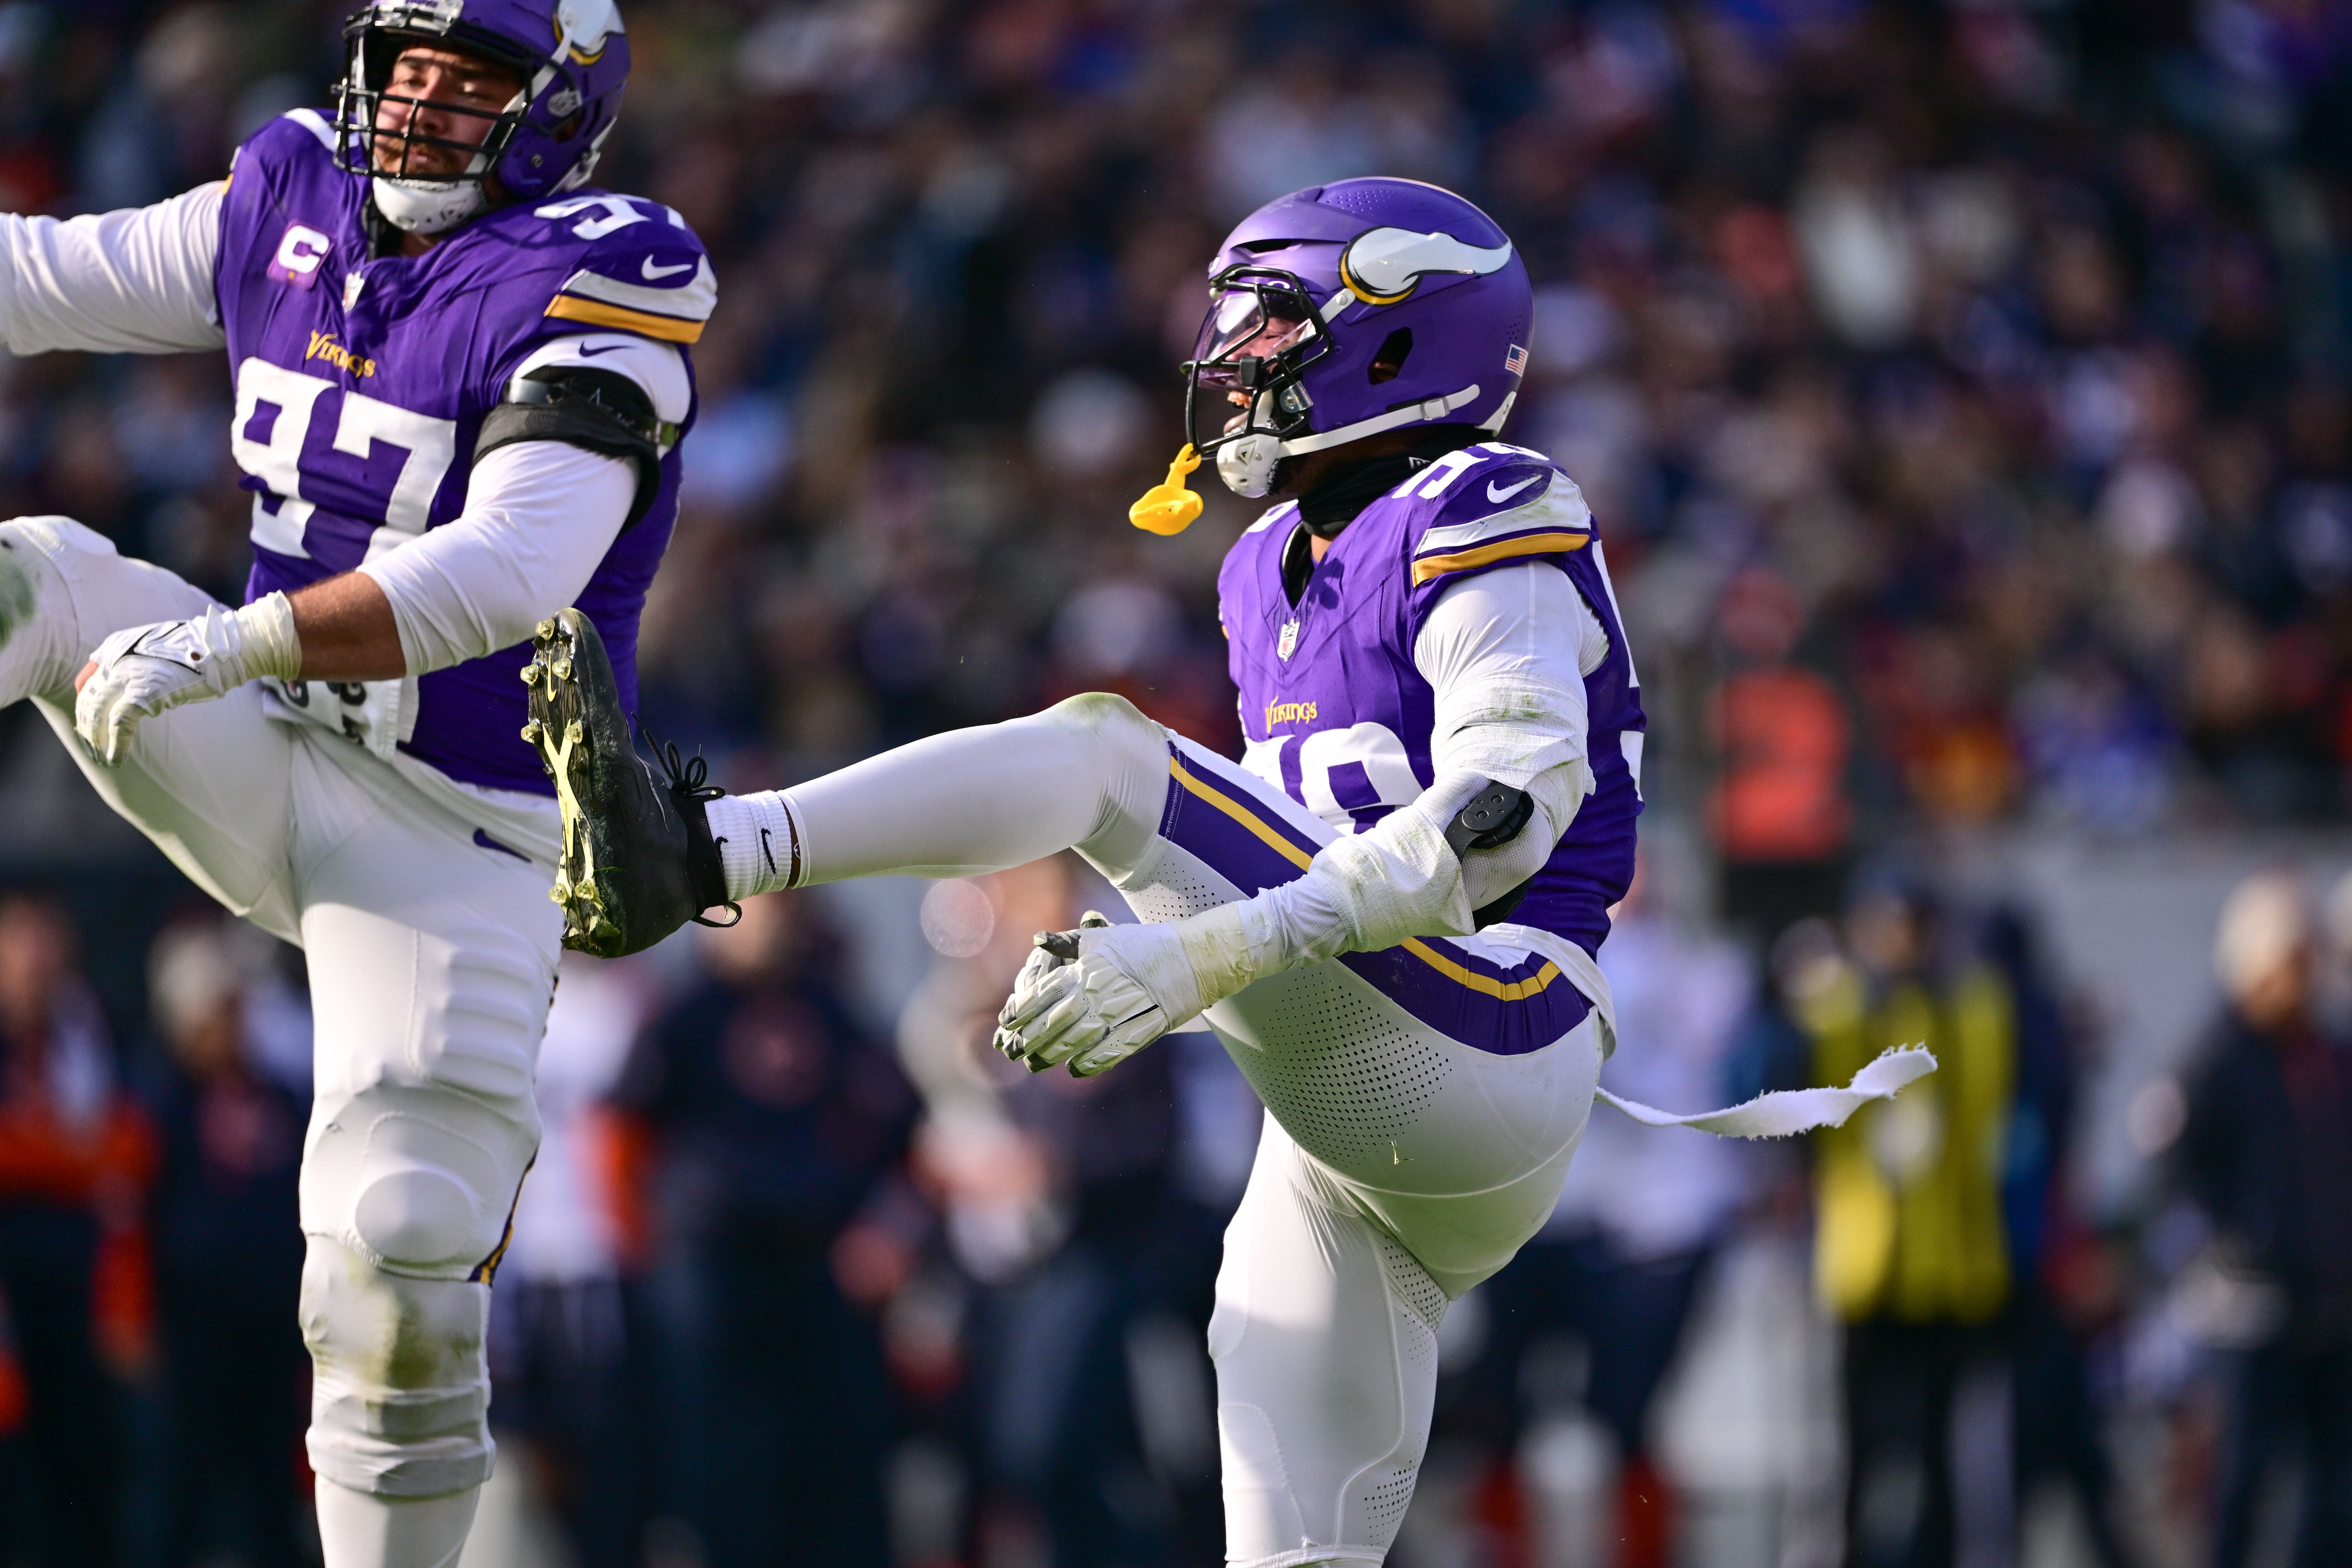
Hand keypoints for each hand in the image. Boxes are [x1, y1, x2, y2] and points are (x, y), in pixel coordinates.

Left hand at [72, 595, 298, 765]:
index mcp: (114, 647)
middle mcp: (115, 659)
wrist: (220, 648)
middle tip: (92, 749)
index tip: (88, 728)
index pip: (86, 683)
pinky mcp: (143, 693)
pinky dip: (116, 745)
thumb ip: (137, 663)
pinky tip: (115, 760)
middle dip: (88, 728)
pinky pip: (119, 723)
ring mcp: (127, 675)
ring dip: (97, 740)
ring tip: (102, 758)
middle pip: (89, 700)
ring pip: (98, 713)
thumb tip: (131, 687)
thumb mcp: (157, 649)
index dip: (85, 709)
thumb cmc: (197, 651)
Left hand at [993, 912, 1205, 1077]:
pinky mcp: (1143, 1030)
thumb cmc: (1145, 945)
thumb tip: (1038, 938)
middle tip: (1015, 1052)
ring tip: (1036, 1064)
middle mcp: (1101, 992)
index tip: (1006, 1022)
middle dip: (1032, 1039)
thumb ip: (1070, 942)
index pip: (1045, 993)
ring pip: (1079, 1040)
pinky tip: (1075, 1070)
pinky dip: (1090, 1063)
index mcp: (1089, 968)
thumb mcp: (1105, 937)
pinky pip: (1111, 1052)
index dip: (1022, 1010)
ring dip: (1054, 1055)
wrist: (1195, 957)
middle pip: (1056, 1022)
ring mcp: (1123, 1013)